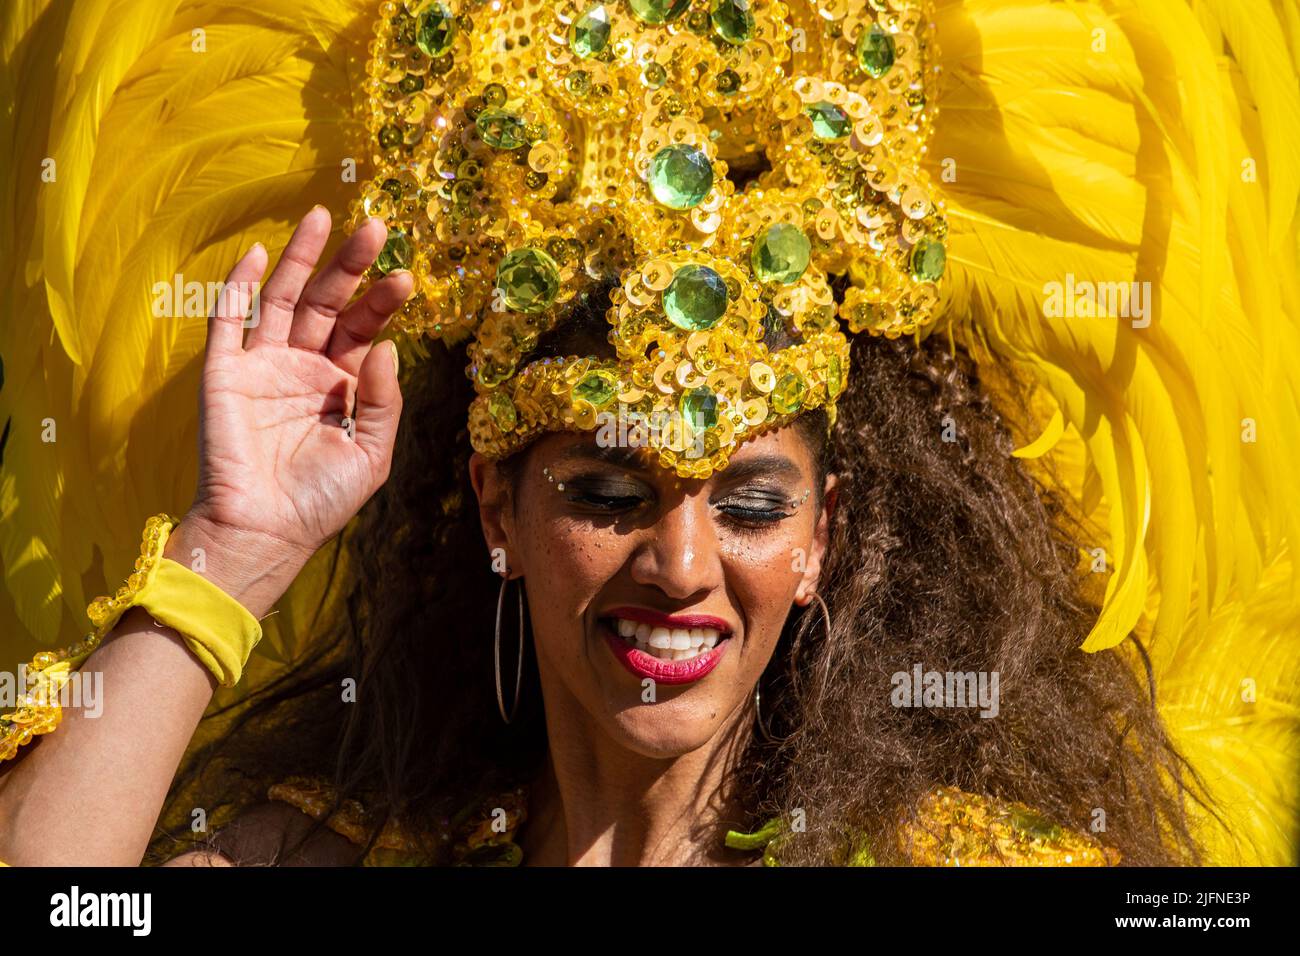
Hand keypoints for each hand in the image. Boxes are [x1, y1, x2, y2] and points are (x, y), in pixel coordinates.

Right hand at [169, 206, 412, 614]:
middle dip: (350, 265)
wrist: (265, 531)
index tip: (406, 277)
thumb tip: (390, 345)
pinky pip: (229, 321)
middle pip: (328, 303)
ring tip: (324, 216)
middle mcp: (304, 367)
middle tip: (376, 228)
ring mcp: (263, 365)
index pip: (365, 330)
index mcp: (342, 384)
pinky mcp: (224, 373)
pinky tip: (259, 253)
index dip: (383, 302)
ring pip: (282, 298)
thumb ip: (384, 400)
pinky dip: (239, 285)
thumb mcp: (372, 453)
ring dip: (301, 258)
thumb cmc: (321, 499)